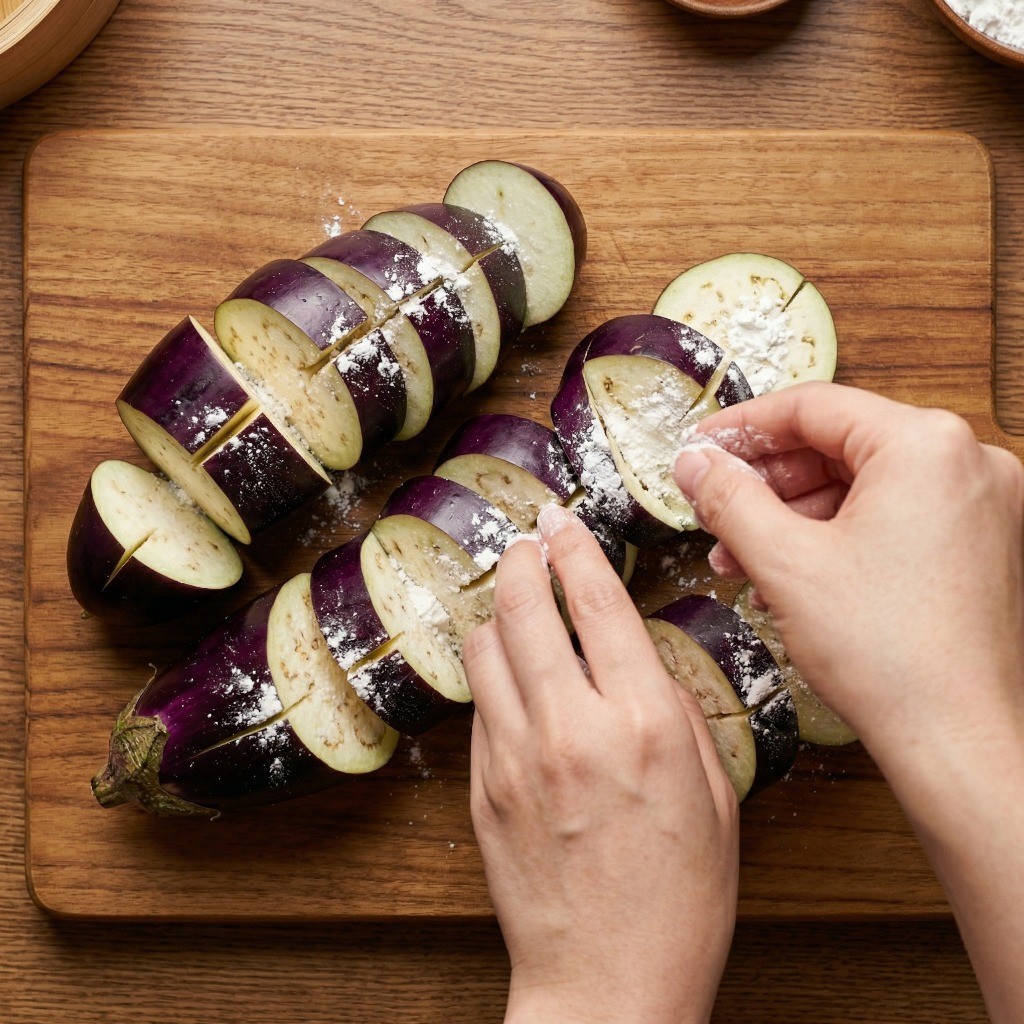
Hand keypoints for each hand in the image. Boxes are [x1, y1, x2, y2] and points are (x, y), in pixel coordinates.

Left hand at [464, 504, 737, 1023]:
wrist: (609, 983)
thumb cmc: (678, 900)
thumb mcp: (714, 794)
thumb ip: (676, 709)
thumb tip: (637, 654)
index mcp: (644, 724)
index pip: (598, 602)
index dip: (577, 548)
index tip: (564, 521)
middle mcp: (572, 728)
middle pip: (525, 607)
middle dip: (523, 558)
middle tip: (528, 540)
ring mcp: (516, 757)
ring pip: (486, 646)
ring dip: (500, 611)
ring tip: (516, 601)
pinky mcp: (482, 786)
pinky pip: (479, 703)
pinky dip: (494, 673)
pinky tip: (513, 675)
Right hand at [674, 381, 1023, 1021]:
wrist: (959, 740)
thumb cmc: (888, 653)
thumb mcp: (783, 562)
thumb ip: (729, 497)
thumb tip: (694, 461)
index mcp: (925, 444)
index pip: (813, 407)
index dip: (743, 428)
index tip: (700, 449)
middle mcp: (966, 460)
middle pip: (839, 443)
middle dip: (767, 480)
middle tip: (714, 505)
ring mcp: (982, 503)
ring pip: (864, 483)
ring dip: (796, 511)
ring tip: (742, 552)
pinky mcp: (982, 542)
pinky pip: (894, 514)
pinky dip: (839, 532)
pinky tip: (792, 567)